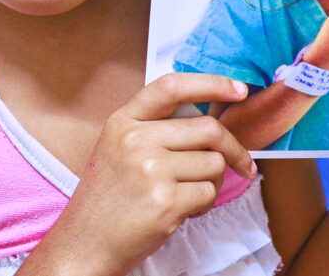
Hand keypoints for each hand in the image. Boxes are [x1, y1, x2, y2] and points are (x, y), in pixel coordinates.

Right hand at [37, 73, 255, 275]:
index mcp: (123, 121)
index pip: (172, 87)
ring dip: (211, 182)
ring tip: (186, 193)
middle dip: (233, 148)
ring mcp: (151, 170)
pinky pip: (209, 193)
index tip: (239, 88)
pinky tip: (180, 210)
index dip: (211, 83)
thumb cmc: (108, 198)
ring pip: (214, 163)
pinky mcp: (166, 201)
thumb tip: (209, 120)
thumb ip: (154, 128)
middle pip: (208, 128)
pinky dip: (203, 205)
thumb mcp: (117, 148)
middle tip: (243, 163)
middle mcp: (136, 140)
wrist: (85, 244)